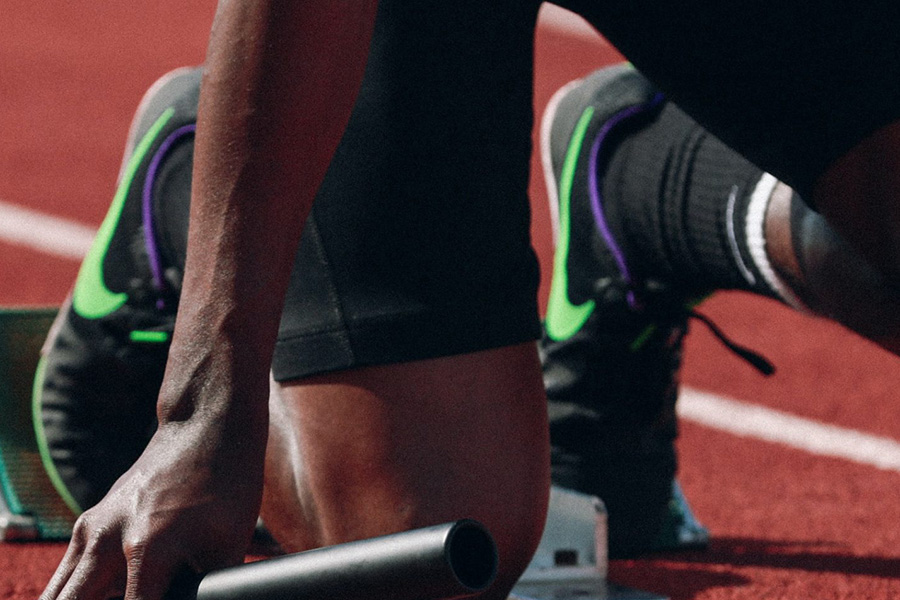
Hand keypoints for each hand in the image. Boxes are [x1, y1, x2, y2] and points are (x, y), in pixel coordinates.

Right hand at [39, 418, 264, 599]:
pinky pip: (68, 575)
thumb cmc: (227, 487)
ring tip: (122, 590)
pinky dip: (80, 591)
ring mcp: (90, 529)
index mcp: (148, 549)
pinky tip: (114, 590)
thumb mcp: (228, 547)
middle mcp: (107, 539)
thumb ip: (206, 589)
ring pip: (59, 593)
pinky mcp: (87, 524)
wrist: (205, 428)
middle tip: (129, 598)